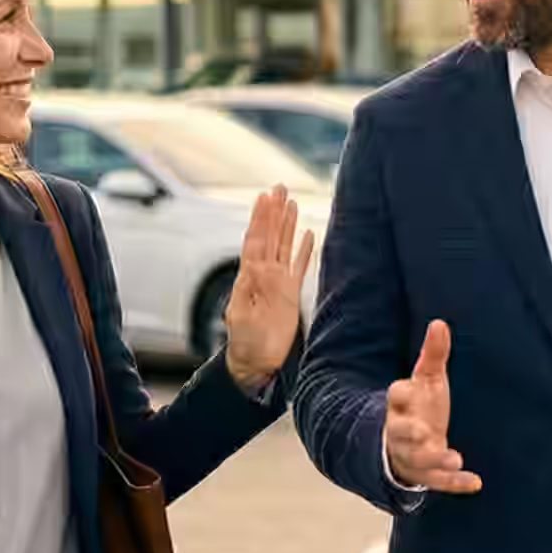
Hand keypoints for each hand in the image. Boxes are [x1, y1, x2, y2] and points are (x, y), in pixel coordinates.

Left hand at [222, 186, 316, 390]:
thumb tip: (260, 267)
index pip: (256, 241)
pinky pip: (298, 266)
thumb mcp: (244, 317)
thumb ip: (252, 292)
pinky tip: (307, 235)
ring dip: (286, 224)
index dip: (261, 219)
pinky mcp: (290, 295)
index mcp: (250, 279)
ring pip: (283, 247)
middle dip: (273, 213)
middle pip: (270, 237)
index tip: (265, 197)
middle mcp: (264, 277)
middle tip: (278, 188)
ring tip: (290, 202)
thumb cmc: (247, 345)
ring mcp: (278, 284)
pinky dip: (303, 250)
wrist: (256, 364)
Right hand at [385, 319, 482, 494]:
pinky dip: (455, 483)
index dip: (401, 394)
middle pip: (399, 432)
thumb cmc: (419, 406)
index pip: (395, 396)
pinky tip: (475, 482)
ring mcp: (412, 455)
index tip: (408, 388)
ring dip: (435, 460)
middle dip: (408, 432)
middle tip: (420, 432)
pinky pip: (438, 481)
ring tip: (455, 458)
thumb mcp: (427, 379)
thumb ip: (433, 354)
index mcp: (400, 405)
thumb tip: (440, 323)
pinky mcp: (426, 474)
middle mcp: (401, 431)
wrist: (408, 442)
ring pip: (418, 459)